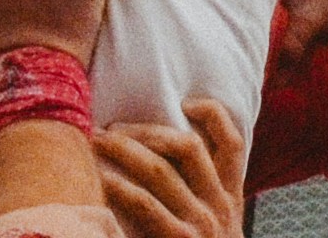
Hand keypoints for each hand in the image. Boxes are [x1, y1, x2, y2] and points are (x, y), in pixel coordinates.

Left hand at [92, 100, 246, 237]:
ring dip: (125, 150)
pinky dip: (120, 186)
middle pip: (187, 146)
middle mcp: (219, 205)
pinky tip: (100, 178)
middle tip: (114, 126)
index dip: (213, 114)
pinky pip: (146, 204)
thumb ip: (202, 201)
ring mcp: (200, 222)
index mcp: (232, 199)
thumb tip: (169, 170)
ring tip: (96, 141)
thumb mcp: (219, 231)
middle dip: (148, 130)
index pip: (232, 143)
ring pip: (161, 168)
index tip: (187, 102)